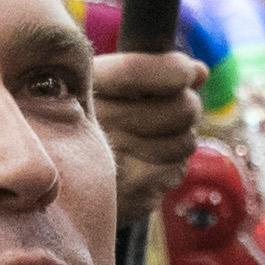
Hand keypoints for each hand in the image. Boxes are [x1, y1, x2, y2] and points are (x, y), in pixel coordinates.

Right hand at [94, 42, 203, 220]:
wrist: (64, 187)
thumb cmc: (94, 123)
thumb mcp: (110, 86)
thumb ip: (156, 71)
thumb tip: (200, 72)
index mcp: (88, 87)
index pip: (140, 71)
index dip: (176, 70)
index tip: (187, 72)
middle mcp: (98, 124)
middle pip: (182, 108)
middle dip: (188, 108)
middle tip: (172, 111)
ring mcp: (116, 162)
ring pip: (186, 142)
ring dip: (180, 141)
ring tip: (153, 140)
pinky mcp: (133, 194)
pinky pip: (176, 172)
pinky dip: (168, 169)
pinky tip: (144, 165)